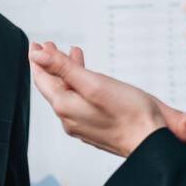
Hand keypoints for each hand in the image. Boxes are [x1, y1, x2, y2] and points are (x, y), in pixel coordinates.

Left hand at [28, 42, 165, 155]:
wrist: (150, 141)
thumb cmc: (128, 114)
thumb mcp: (93, 83)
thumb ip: (64, 68)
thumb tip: (37, 57)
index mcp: (65, 106)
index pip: (43, 80)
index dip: (38, 60)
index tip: (36, 45)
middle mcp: (69, 118)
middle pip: (53, 87)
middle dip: (51, 65)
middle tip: (50, 47)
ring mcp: (81, 124)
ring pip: (68, 93)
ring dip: (67, 73)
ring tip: (72, 54)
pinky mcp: (94, 126)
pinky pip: (80, 102)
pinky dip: (79, 85)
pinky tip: (88, 79)